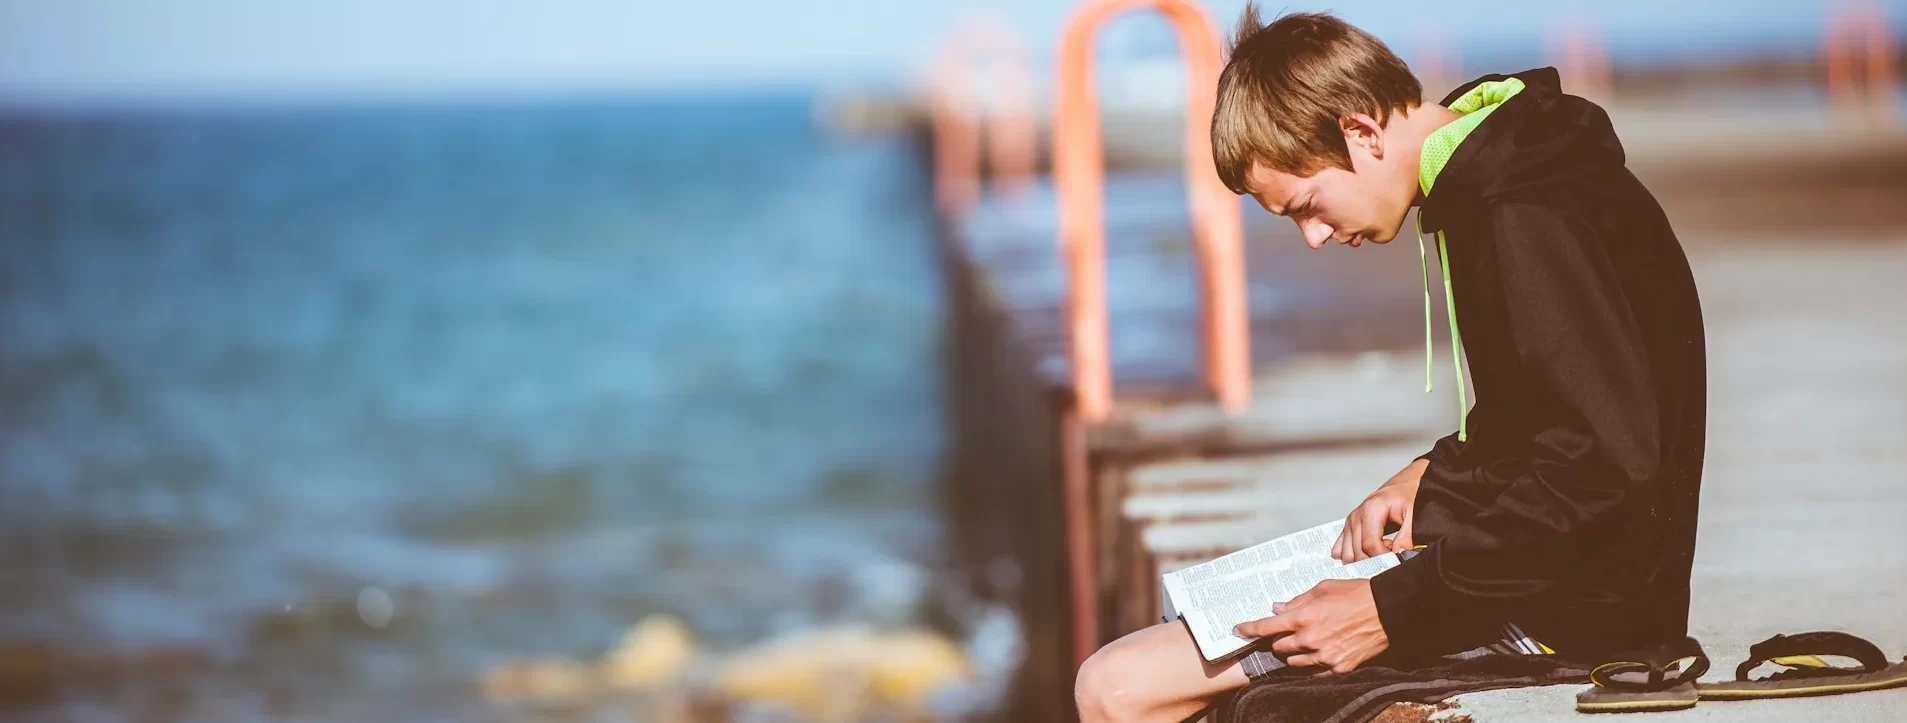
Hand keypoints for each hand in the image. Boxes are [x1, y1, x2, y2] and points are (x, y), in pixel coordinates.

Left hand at [1233, 579, 1388, 674]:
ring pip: (1294, 663)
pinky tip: (1321, 653)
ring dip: (1295, 654)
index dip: (1248, 629)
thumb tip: (1277, 609)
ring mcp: (1324, 657)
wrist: (1387, 610)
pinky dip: (1313, 664)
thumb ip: (1297, 601)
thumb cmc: (1355, 594)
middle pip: (1279, 647)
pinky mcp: (1338, 668)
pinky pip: (1315, 672)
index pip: (1265, 627)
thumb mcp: (1323, 588)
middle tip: (1290, 631)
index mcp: (1303, 618)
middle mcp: (1309, 640)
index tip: (1236, 631)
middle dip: (1280, 639)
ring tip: (1308, 642)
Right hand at [1333, 459, 1424, 561]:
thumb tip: (1398, 554)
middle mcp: (1357, 515)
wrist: (1406, 484)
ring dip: (1365, 559)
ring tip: (1382, 550)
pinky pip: (1342, 547)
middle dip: (1375, 559)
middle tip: (1392, 554)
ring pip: (1348, 553)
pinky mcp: (1350, 526)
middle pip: (1358, 552)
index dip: (1384, 557)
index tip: (1396, 558)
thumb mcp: (1414, 513)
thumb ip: (1407, 536)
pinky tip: (1366, 553)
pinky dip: (1353, 555)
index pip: (1369, 545)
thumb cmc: (1409, 494)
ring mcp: (1351, 521)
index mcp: (1371, 509)